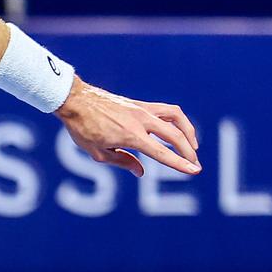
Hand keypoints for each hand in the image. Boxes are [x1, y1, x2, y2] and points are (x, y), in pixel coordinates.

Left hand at [56, 78, 199, 176]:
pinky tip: (178, 130)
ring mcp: (143, 109)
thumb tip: (141, 171)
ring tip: (192, 147)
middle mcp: (141, 120)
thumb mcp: (98, 153)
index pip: (162, 152)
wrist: (76, 100)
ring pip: (176, 117)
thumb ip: (122, 162)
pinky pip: (166, 110)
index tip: (195, 171)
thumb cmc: (83, 128)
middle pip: (175, 135)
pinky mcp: (141, 104)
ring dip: (188, 132)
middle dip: (189, 152)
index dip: (180, 164)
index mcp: (131, 135)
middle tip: (195, 164)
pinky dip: (177, 120)